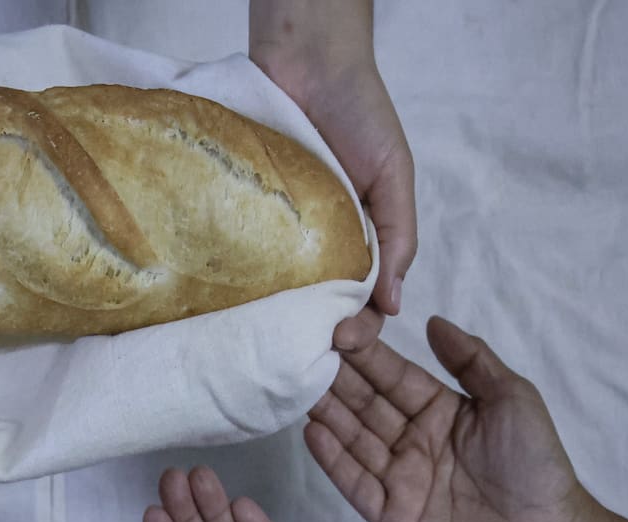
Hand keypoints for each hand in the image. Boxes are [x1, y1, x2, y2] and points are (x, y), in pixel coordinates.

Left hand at [250, 0, 416, 350]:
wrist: (307, 61)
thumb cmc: (359, 114)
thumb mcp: (394, 175)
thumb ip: (399, 237)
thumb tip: (394, 305)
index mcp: (356, 242)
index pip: (359, 302)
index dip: (357, 328)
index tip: (345, 343)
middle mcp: (314, 246)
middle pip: (312, 307)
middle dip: (313, 335)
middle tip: (304, 354)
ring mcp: (275, 236)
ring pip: (272, 292)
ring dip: (271, 321)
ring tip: (265, 344)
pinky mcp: (240, 217)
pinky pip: (237, 256)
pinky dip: (234, 283)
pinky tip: (229, 309)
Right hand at [305, 315, 588, 521]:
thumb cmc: (534, 465)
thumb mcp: (513, 399)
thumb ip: (472, 360)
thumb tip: (431, 319)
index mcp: (438, 410)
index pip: (392, 376)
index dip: (366, 353)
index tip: (338, 327)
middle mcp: (410, 439)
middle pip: (364, 404)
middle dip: (335, 377)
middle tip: (300, 349)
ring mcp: (396, 478)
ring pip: (353, 438)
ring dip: (325, 412)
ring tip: (296, 383)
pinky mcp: (387, 513)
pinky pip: (353, 481)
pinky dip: (331, 457)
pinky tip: (310, 431)